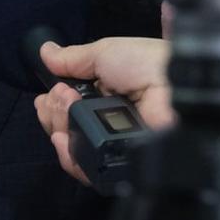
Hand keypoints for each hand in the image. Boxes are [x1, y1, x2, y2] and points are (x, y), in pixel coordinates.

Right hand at [33, 37, 173, 187]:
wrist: (173, 88)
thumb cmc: (146, 63)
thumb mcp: (105, 52)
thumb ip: (74, 58)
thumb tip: (46, 52)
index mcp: (106, 94)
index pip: (69, 106)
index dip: (53, 103)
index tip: (46, 96)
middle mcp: (107, 119)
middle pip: (63, 126)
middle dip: (54, 111)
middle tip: (63, 97)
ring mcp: (111, 142)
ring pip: (70, 146)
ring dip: (59, 126)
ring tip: (69, 108)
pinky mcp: (116, 163)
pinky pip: (85, 167)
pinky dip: (70, 155)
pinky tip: (65, 139)